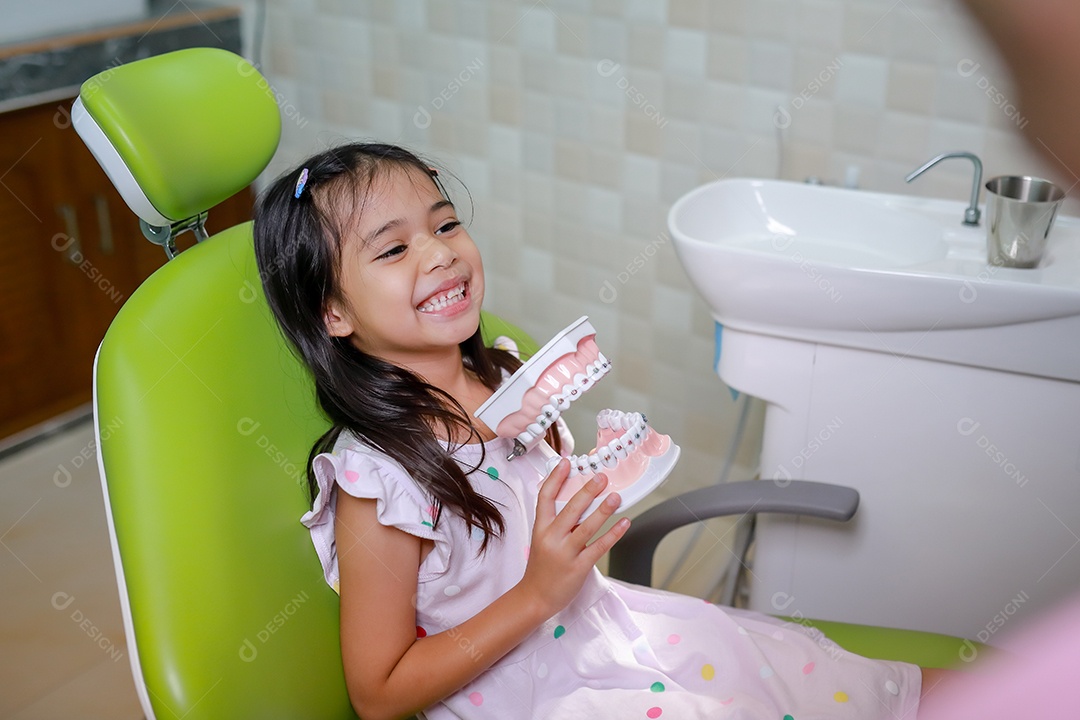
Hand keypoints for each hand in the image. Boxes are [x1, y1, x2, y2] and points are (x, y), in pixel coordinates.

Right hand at [518, 459, 630, 618]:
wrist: (535, 598)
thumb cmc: (541, 568)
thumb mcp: (542, 540)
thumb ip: (556, 522)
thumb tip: (577, 501)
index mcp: (541, 528)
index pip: (545, 497)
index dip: (555, 478)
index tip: (566, 463)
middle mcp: (552, 538)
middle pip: (570, 508)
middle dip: (587, 491)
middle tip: (601, 477)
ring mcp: (565, 553)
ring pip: (586, 527)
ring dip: (603, 510)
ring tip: (616, 497)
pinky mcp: (579, 567)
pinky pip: (598, 547)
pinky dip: (613, 534)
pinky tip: (624, 523)